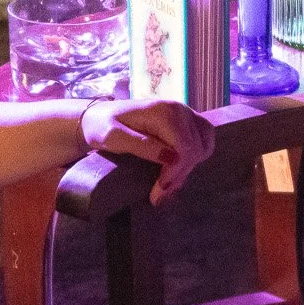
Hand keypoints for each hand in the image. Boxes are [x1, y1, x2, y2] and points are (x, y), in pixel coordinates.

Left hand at [81, 99, 214, 205]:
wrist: (98, 116)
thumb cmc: (102, 127)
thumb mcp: (113, 137)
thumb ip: (142, 146)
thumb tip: (171, 159)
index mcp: (163, 112)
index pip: (184, 148)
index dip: (174, 173)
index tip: (159, 192)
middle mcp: (179, 109)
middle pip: (194, 150)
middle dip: (178, 175)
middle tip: (159, 195)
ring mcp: (185, 113)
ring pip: (202, 146)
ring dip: (187, 169)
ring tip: (167, 184)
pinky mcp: (187, 119)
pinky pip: (204, 139)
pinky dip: (197, 156)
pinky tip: (179, 168)